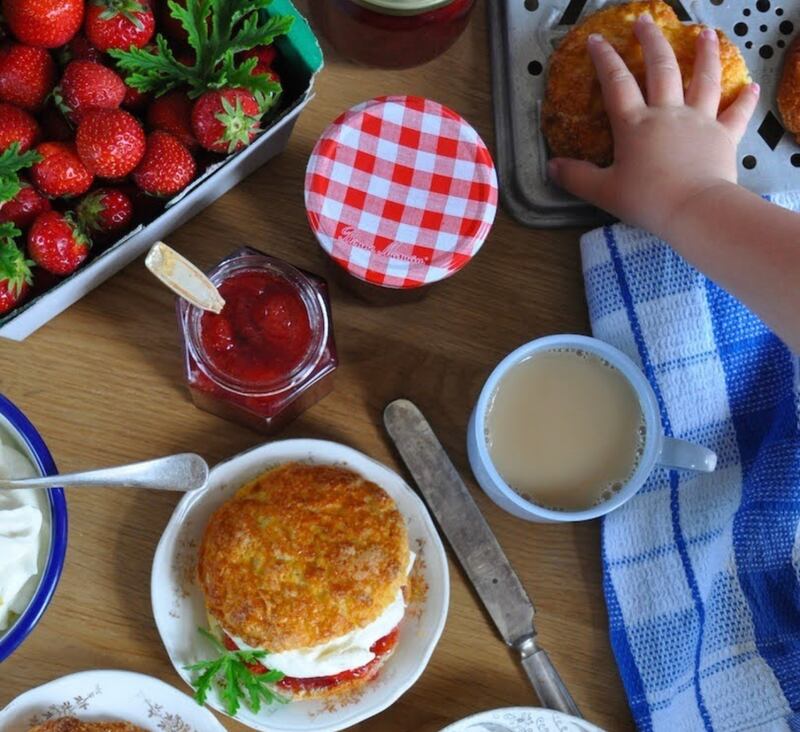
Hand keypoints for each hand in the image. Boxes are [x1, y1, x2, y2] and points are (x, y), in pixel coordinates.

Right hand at [547, 12, 759, 239]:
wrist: (694, 209)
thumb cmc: (647, 200)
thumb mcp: (603, 191)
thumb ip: (576, 177)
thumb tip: (552, 166)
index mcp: (634, 124)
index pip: (616, 83)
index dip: (604, 59)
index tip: (597, 40)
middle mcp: (667, 113)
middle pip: (661, 68)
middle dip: (651, 41)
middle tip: (645, 21)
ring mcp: (699, 120)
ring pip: (704, 79)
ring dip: (705, 53)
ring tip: (705, 34)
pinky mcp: (723, 135)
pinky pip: (736, 113)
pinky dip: (744, 99)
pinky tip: (751, 86)